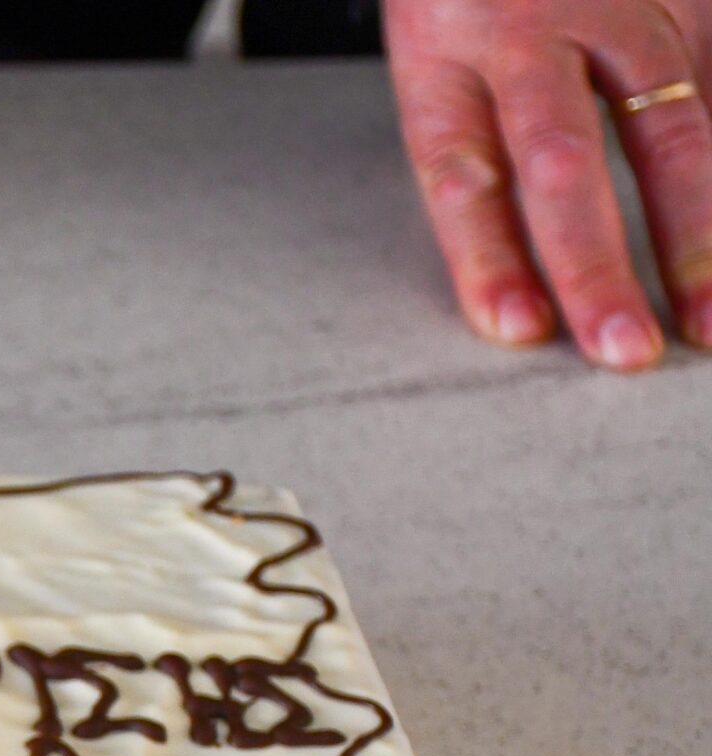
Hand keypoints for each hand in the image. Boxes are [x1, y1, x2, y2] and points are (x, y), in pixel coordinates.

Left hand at [388, 0, 711, 368]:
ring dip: (697, 231)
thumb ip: (477, 144)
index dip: (487, 254)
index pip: (460, 169)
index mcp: (445, 49)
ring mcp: (625, 4)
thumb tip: (518, 282)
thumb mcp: (440, 43)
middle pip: (562, 160)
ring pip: (672, 124)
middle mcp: (532, 26)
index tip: (516, 329)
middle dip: (597, 264)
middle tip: (624, 349)